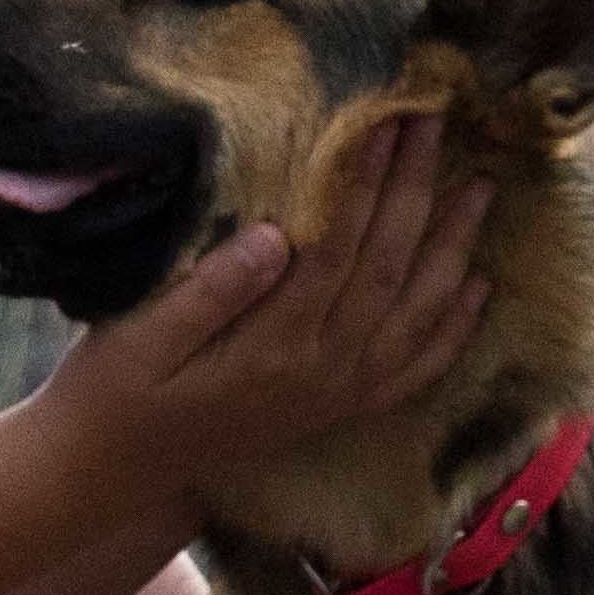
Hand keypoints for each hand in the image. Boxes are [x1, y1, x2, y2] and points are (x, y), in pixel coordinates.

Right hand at [37, 120, 492, 482]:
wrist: (113, 474)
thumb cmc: (115, 393)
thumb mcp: (139, 338)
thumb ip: (210, 290)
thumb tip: (276, 234)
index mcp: (274, 349)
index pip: (338, 250)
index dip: (365, 182)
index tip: (384, 120)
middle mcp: (322, 373)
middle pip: (389, 270)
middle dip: (416, 193)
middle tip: (435, 125)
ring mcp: (337, 395)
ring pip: (417, 316)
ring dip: (452, 249)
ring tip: (481, 190)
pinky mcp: (339, 408)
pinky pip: (415, 370)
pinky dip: (452, 328)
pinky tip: (477, 286)